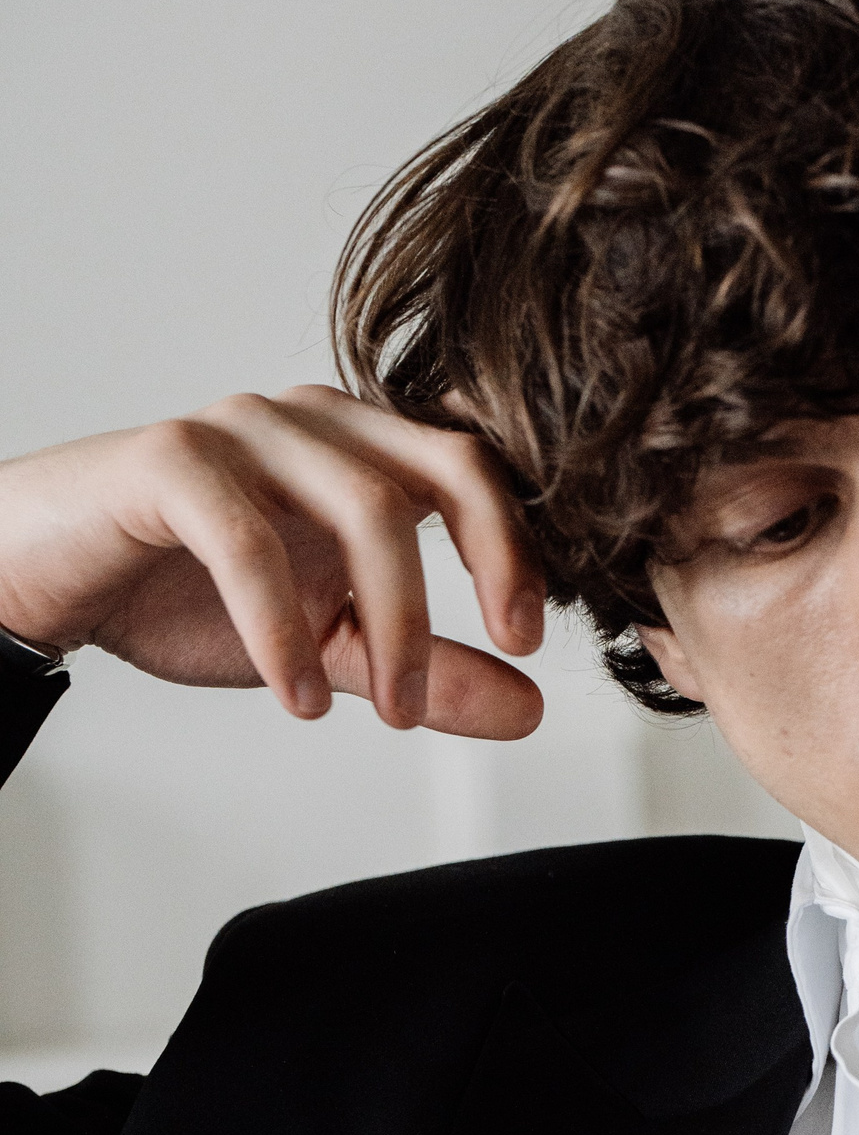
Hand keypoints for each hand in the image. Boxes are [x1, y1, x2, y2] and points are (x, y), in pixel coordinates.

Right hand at [0, 388, 549, 737]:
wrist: (49, 582)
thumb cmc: (185, 593)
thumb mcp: (329, 648)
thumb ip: (426, 670)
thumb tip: (530, 708)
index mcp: (364, 448)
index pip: (477, 468)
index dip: (522, 546)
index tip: (533, 637)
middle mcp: (315, 420)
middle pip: (444, 467)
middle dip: (492, 564)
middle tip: (507, 653)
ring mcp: (244, 429)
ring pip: (364, 507)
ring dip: (395, 624)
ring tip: (392, 713)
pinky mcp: (171, 460)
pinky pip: (252, 542)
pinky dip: (285, 631)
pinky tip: (299, 698)